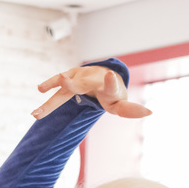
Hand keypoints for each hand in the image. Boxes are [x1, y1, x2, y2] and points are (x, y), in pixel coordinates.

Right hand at [31, 66, 150, 119]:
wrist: (101, 77)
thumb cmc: (113, 93)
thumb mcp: (121, 103)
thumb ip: (131, 110)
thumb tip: (150, 112)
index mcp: (107, 83)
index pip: (110, 84)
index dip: (110, 82)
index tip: (110, 76)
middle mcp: (91, 77)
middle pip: (82, 82)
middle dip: (73, 82)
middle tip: (64, 80)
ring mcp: (78, 78)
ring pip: (65, 86)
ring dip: (53, 89)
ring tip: (40, 90)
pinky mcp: (68, 81)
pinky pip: (57, 89)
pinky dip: (48, 89)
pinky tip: (37, 97)